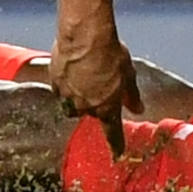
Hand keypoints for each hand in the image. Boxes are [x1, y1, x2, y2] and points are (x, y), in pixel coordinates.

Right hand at [47, 21, 140, 154]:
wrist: (84, 36)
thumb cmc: (110, 54)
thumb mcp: (128, 74)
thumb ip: (131, 95)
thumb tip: (138, 109)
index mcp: (107, 108)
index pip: (112, 133)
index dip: (115, 145)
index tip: (117, 155)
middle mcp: (86, 107)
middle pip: (90, 115)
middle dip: (95, 106)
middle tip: (98, 89)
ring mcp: (68, 96)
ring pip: (72, 107)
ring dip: (77, 100)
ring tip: (81, 83)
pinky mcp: (55, 83)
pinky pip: (60, 91)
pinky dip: (65, 85)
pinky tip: (69, 71)